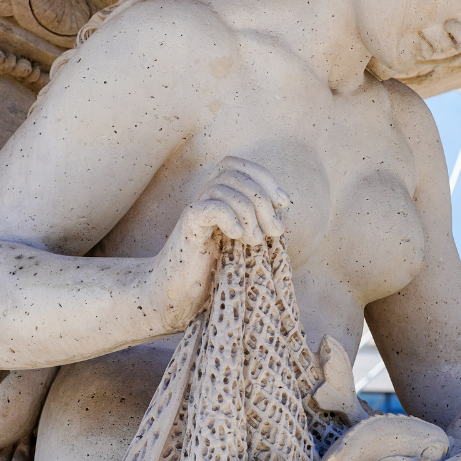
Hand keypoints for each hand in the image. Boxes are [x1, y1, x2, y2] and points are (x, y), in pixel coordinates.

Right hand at [147, 156, 290, 330]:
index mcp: (218, 197)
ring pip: (224, 187)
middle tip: (275, 231)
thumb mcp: (244, 241)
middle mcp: (204, 198)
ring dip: (250, 213)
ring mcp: (194, 210)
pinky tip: (238, 236)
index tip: (283, 203)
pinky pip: (211, 207)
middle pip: (235, 175)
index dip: (264, 177)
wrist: (177, 294)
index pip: (238, 166)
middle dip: (263, 201)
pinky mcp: (188, 227)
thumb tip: (283, 203)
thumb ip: (260, 220)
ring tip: (256, 240)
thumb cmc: (214, 270)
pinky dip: (231, 218)